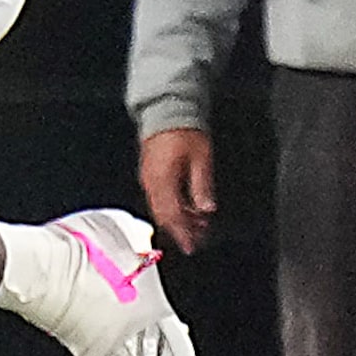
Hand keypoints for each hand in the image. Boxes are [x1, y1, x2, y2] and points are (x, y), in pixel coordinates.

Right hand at [137, 127, 216, 253]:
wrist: (166, 109)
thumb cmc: (183, 129)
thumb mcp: (201, 158)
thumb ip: (202, 186)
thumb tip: (206, 209)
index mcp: (163, 180)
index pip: (172, 216)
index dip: (183, 233)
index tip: (192, 246)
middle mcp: (152, 182)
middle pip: (164, 215)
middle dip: (180, 230)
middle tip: (196, 240)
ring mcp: (149, 177)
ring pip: (161, 208)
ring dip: (177, 219)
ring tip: (195, 225)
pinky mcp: (150, 172)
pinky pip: (159, 197)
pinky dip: (172, 207)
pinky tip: (185, 207)